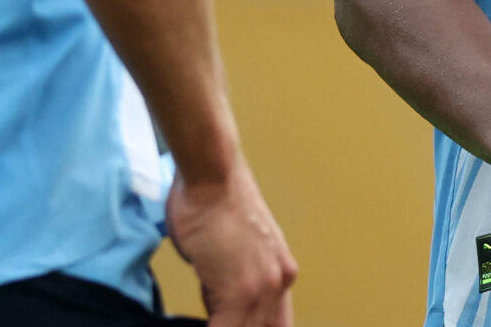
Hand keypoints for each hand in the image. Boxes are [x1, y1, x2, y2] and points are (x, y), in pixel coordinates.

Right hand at [166, 162, 297, 326]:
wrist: (212, 177)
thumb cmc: (214, 201)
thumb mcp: (235, 251)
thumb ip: (234, 282)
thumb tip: (219, 305)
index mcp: (281, 271)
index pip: (275, 322)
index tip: (236, 325)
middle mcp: (279, 281)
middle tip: (219, 325)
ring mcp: (261, 288)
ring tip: (209, 326)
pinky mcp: (238, 291)